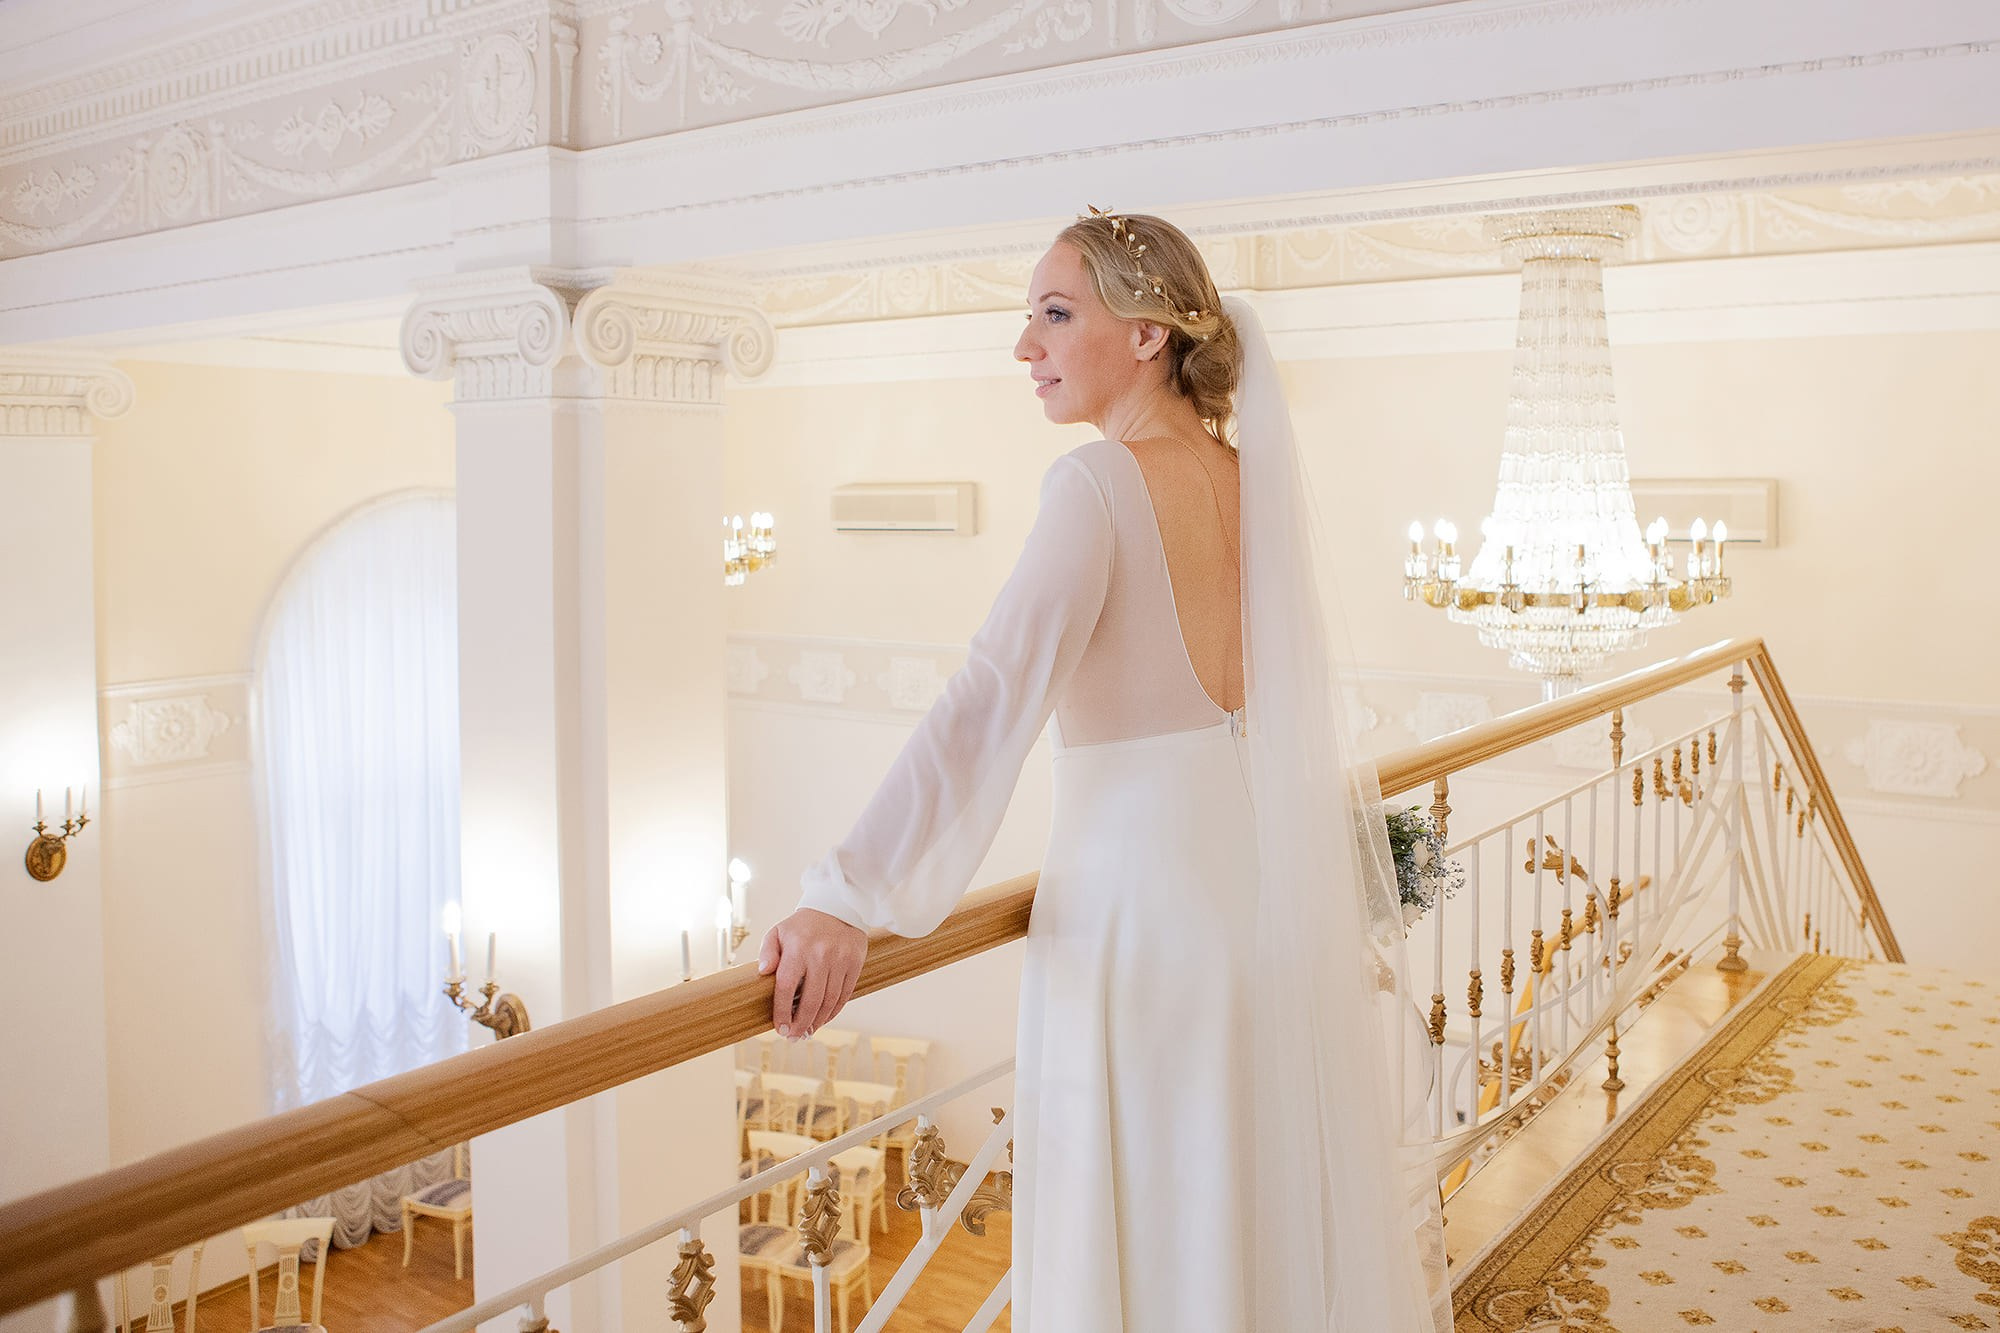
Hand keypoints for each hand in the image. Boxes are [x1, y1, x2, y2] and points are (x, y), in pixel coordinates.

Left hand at [759, 908, 867, 1039]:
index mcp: (798, 948)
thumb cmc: (802, 926)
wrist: (836, 908)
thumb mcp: (778, 932)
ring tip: (807, 1032)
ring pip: (829, 1001)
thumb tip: (762, 972)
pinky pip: (844, 995)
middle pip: (811, 1000)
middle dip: (801, 1024)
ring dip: (818, 1021)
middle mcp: (821, 955)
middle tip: (793, 1037)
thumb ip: (767, 952)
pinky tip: (823, 1019)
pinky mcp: (855, 964)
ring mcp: (840, 960)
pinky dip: (833, 1012)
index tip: (779, 1028)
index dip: (782, 1011)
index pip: (787, 987)